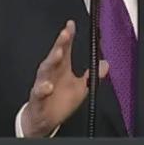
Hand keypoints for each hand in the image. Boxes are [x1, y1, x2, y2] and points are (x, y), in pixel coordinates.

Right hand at [21, 20, 108, 136]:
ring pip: (45, 71)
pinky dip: (42, 90)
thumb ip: (91, 75)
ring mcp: (43, 85)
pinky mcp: (38, 99)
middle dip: (60, 44)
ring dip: (51, 62)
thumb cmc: (59, 101)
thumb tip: (105, 64)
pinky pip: (39, 93)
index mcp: (61, 69)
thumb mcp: (80, 88)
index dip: (68, 36)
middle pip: (55, 55)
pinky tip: (47, 86)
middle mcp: (51, 74)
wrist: (43, 120)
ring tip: (58, 54)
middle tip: (65, 34)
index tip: (71, 24)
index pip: (64, 48)